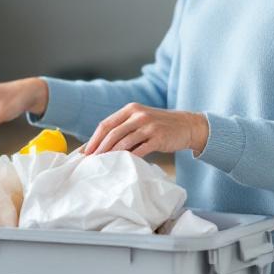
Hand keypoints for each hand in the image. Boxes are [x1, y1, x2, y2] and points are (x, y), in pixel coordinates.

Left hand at [82, 103, 209, 156]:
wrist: (187, 126)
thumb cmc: (160, 126)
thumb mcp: (141, 120)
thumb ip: (124, 128)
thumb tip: (100, 145)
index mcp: (130, 109)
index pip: (106, 124)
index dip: (94, 139)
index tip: (85, 152)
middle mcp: (138, 115)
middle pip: (112, 133)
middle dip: (99, 148)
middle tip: (90, 161)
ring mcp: (148, 126)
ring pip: (123, 142)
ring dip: (110, 154)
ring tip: (102, 164)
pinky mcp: (158, 137)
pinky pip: (139, 150)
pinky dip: (129, 158)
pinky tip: (121, 165)